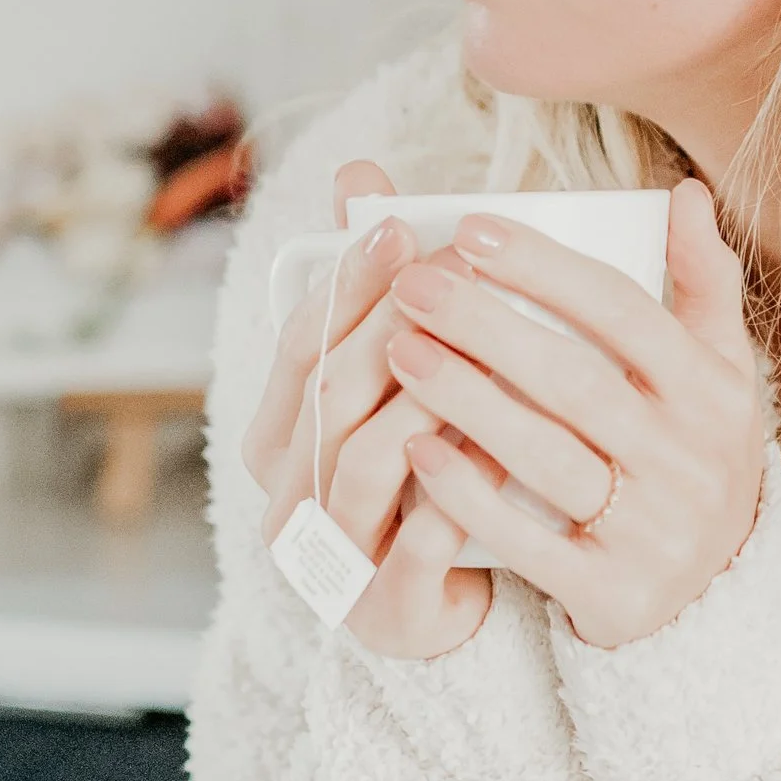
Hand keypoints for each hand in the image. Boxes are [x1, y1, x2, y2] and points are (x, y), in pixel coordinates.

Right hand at [241, 156, 490, 662]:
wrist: (445, 603)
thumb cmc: (418, 469)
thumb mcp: (391, 379)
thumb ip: (372, 285)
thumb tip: (359, 169)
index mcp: (276, 437)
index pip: (300, 345)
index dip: (347, 284)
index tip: (401, 227)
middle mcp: (287, 497)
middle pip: (333, 396)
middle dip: (392, 324)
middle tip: (457, 271)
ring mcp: (330, 559)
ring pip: (368, 460)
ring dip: (427, 400)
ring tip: (491, 348)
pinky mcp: (384, 611)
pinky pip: (416, 546)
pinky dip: (457, 494)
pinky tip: (505, 451)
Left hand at [382, 185, 766, 651]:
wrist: (720, 589)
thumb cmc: (695, 450)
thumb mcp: (720, 369)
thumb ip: (703, 280)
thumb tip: (684, 192)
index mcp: (712, 389)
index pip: (624, 312)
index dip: (546, 270)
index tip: (468, 231)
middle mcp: (690, 458)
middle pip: (576, 381)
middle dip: (486, 328)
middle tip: (411, 285)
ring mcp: (653, 528)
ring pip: (547, 456)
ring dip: (467, 401)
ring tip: (399, 351)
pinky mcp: (613, 591)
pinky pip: (531, 542)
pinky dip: (470, 496)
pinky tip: (416, 450)